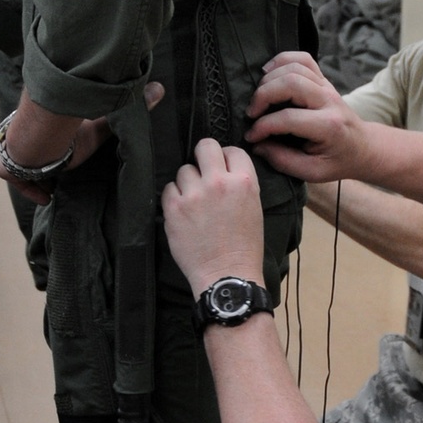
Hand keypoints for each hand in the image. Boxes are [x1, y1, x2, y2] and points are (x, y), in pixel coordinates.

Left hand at [0, 81, 166, 203]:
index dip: (58, 145)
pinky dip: (30, 189)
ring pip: (22, 165)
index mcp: (45, 123)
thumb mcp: (98, 128)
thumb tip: (159, 88)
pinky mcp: (3, 167)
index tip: (69, 156)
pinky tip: (47, 197)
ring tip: (55, 186)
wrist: (38, 143)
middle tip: (63, 172)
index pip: (50, 133)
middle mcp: (26, 133)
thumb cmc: (68, 134)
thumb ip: (125, 110)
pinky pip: (15, 179)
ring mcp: (9, 150)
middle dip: (46, 162)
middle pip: (34, 149)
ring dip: (37, 176)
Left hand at [162, 139, 264, 295]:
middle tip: (203, 172)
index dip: (226, 159)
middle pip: (205, 146)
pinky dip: (174, 198)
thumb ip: (239, 183)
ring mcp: (194, 194)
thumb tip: (222, 168)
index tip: (222, 169)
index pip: (232, 150)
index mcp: (244, 182)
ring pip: (184, 170)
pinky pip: (168, 189)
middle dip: (203, 157)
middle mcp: (219, 182)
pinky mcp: (174, 208)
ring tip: (194, 202)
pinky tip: (183, 212)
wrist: (227, 275)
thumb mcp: (254, 207)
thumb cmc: (244, 246)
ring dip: (187, 183)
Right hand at [244, 51, 371, 182]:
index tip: (251, 136)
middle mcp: (329, 100)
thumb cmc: (337, 161)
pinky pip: (302, 59)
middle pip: (291, 83)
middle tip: (251, 113)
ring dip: (269, 79)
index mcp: (329, 126)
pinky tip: (268, 73)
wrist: (362, 148)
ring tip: (259, 98)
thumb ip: (283, 161)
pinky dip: (282, 60)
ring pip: (294, 67)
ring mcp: (327, 86)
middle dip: (263, 95)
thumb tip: (257, 145)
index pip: (288, 118)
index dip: (262, 127)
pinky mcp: (323, 79)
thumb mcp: (313, 172)